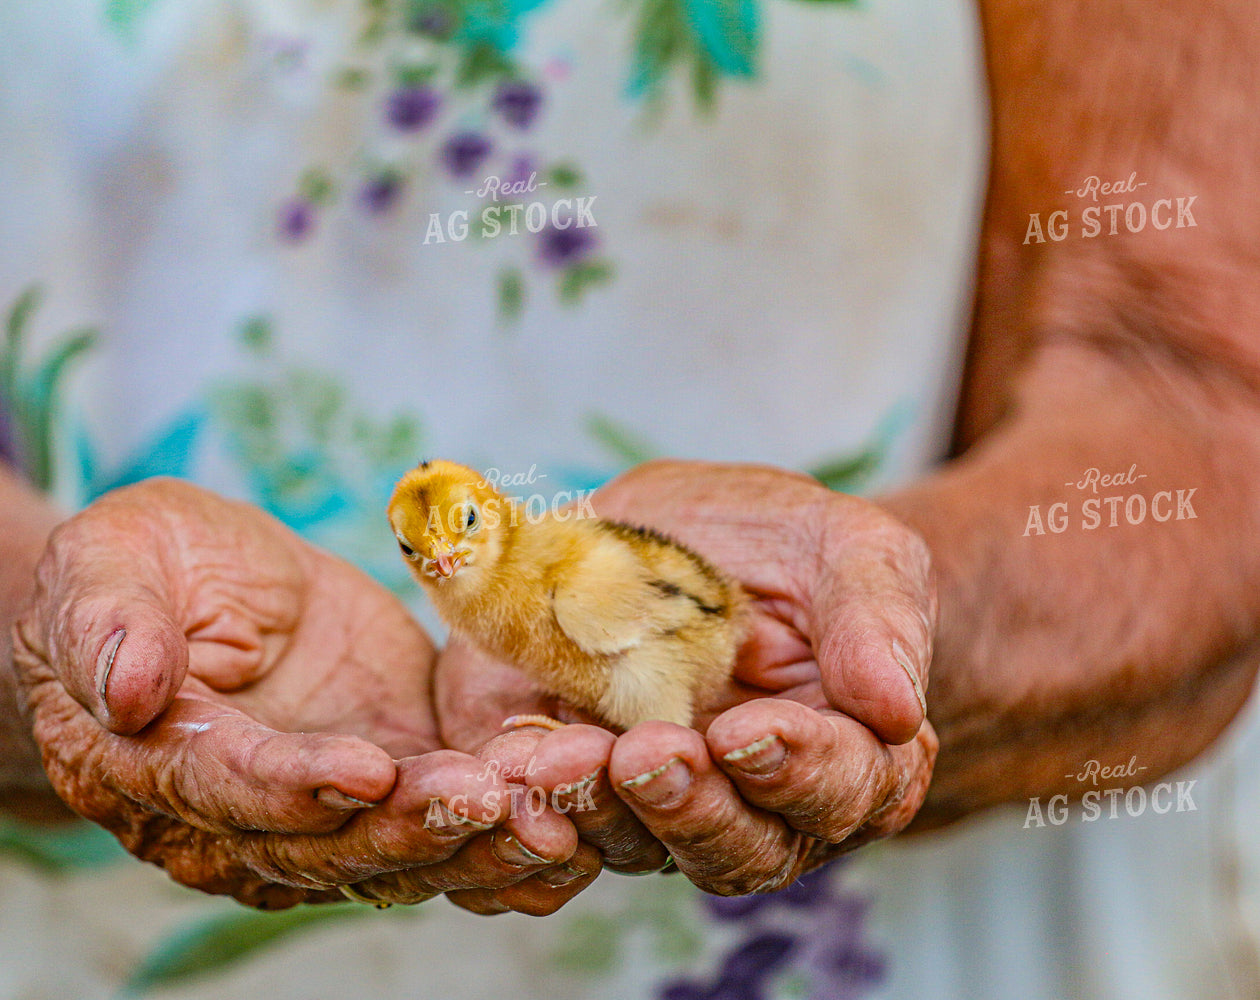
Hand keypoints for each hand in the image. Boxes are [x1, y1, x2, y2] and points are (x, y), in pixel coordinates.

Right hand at [14, 478, 592, 911]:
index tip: (364, 769)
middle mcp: (235, 822)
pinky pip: (448, 824)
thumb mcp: (107, 559)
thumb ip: (109, 621)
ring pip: (400, 850)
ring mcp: (319, 815)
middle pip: (328, 844)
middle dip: (415, 824)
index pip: (225, 789)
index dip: (293, 786)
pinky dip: (512, 827)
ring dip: (481, 837)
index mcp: (153, 768)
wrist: (193, 589)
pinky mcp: (389, 785)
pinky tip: (578, 813)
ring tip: (555, 806)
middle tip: (493, 796)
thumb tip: (125, 688)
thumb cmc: (139, 567)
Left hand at [435, 460, 937, 892]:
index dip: (797, 770)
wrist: (675, 533)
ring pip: (632, 846)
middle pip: (735, 846)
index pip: (841, 790)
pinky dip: (521, 812)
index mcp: (843, 757)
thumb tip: (897, 708)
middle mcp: (753, 805)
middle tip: (646, 753)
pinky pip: (546, 825)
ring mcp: (654, 807)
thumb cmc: (780, 544)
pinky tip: (501, 770)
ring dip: (595, 810)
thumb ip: (879, 618)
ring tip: (558, 755)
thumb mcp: (847, 547)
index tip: (749, 731)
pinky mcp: (568, 786)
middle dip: (688, 805)